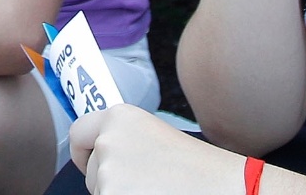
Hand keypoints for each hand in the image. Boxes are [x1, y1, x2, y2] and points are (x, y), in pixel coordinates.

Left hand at [70, 106, 239, 193]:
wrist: (227, 189)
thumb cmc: (199, 169)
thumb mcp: (155, 138)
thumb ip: (124, 141)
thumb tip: (99, 155)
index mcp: (120, 117)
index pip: (78, 134)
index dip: (84, 152)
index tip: (90, 162)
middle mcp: (109, 141)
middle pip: (92, 171)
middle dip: (110, 180)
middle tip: (148, 183)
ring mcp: (110, 175)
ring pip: (102, 192)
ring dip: (121, 194)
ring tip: (158, 190)